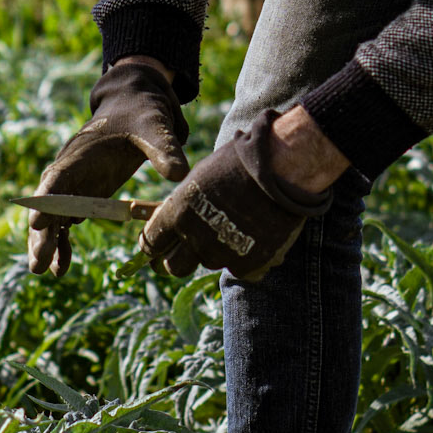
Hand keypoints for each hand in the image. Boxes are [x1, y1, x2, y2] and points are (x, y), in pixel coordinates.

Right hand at [28, 56, 187, 276]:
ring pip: (52, 217)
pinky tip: (61, 268)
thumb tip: (180, 175)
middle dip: (41, 233)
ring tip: (46, 272)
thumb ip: (165, 150)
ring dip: (47, 243)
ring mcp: (74, 184)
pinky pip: (66, 222)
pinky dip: (62, 243)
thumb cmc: (141, 114)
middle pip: (48, 204)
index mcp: (81, 153)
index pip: (57, 179)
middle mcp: (70, 170)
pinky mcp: (83, 195)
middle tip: (38, 262)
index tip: (35, 224)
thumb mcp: (155, 127)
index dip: (45, 202)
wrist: (135, 105)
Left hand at [139, 110, 334, 283]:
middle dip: (180, 260)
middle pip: (174, 267)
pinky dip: (245, 259)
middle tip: (193, 248)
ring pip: (209, 264)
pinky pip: (239, 270)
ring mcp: (220, 253)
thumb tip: (174, 218)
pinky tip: (256, 238)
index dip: (154, 245)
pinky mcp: (247, 265)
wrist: (281, 168)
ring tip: (236, 227)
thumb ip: (184, 204)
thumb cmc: (239, 162)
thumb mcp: (200, 177)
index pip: (151, 243)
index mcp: (177, 212)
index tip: (161, 244)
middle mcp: (194, 237)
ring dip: (217, 252)